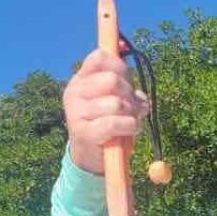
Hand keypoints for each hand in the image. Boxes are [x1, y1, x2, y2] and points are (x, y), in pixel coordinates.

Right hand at [63, 49, 149, 174]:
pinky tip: (132, 129)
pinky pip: (114, 123)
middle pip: (112, 80)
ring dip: (132, 113)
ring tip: (131, 121)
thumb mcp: (114, 102)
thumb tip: (141, 95)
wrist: (91, 157)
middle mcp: (74, 92)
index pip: (100, 58)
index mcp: (80, 80)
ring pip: (116, 103)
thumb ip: (125, 89)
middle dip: (129, 94)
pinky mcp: (84, 132)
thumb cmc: (106, 125)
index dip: (120, 67)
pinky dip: (130, 126)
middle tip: (132, 107)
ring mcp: (76, 112)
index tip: (128, 83)